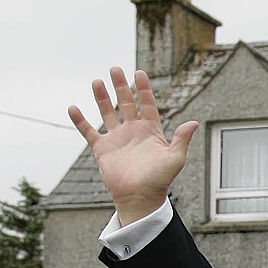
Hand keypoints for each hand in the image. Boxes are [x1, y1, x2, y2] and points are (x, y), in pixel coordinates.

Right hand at [68, 67, 198, 223]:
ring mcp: (117, 139)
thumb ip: (181, 139)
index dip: (143, 89)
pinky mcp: (102, 149)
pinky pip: (88, 132)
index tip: (139, 73)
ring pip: (107, 113)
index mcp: (150, 131)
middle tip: (115, 69)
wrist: (140, 198)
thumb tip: (194, 123)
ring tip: (97, 81)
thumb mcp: (175, 159)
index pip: (147, 104)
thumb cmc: (160, 181)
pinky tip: (73, 108)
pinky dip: (80, 121)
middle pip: (126, 103)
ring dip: (102, 98)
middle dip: (121, 86)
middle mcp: (133, 132)